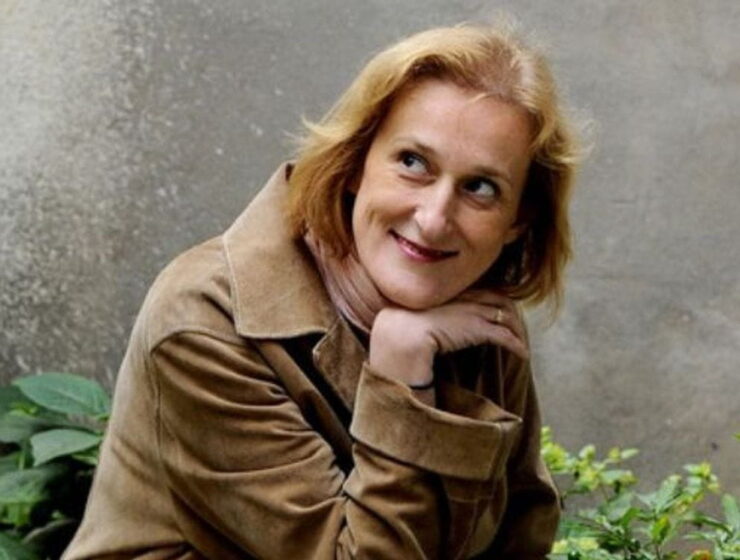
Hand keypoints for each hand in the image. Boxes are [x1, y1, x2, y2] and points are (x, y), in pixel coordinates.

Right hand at [368, 290, 528, 386]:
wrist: (402, 332)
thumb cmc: (403, 327)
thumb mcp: (418, 315)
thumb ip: (431, 315)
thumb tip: (432, 326)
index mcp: (453, 292)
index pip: (486, 293)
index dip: (498, 304)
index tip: (502, 316)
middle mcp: (466, 299)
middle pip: (501, 302)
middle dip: (513, 316)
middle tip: (517, 331)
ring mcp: (473, 313)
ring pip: (506, 317)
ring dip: (517, 331)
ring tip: (521, 344)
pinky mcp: (477, 329)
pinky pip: (504, 335)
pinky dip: (516, 344)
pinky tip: (522, 354)